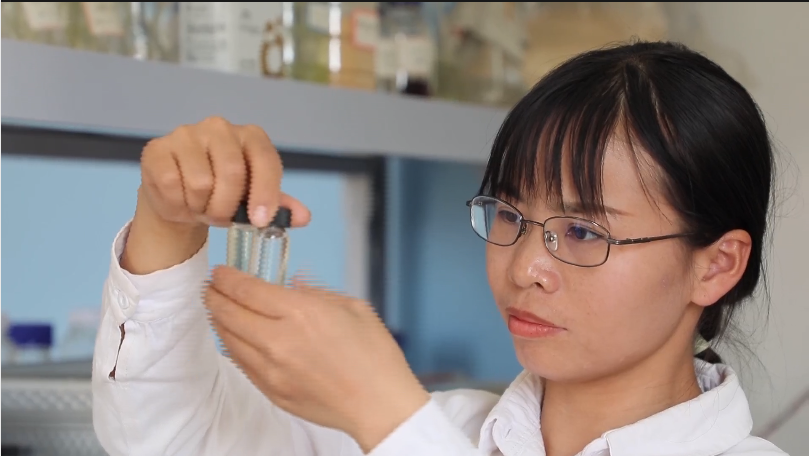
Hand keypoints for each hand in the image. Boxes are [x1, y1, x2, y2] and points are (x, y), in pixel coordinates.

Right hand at [122, 117, 310, 273]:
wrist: (179, 197)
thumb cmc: (222, 195)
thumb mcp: (254, 202)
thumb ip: (279, 207)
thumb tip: (304, 217)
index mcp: (251, 137)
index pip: (265, 161)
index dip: (265, 194)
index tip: (259, 221)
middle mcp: (220, 127)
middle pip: (232, 173)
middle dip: (227, 207)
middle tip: (221, 218)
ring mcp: (186, 134)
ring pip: (201, 183)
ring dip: (202, 208)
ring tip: (200, 207)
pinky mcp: (157, 149)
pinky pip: (173, 185)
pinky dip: (178, 204)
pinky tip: (180, 200)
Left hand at [205, 266, 430, 452]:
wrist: (380, 405)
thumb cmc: (374, 356)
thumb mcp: (352, 307)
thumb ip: (316, 293)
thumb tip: (292, 286)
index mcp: (301, 313)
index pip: (246, 289)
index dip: (227, 278)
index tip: (221, 272)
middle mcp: (279, 340)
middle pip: (228, 312)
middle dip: (214, 295)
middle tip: (211, 287)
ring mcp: (272, 369)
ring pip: (229, 339)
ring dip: (219, 320)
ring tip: (219, 309)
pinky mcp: (271, 391)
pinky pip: (241, 364)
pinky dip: (233, 345)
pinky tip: (236, 337)